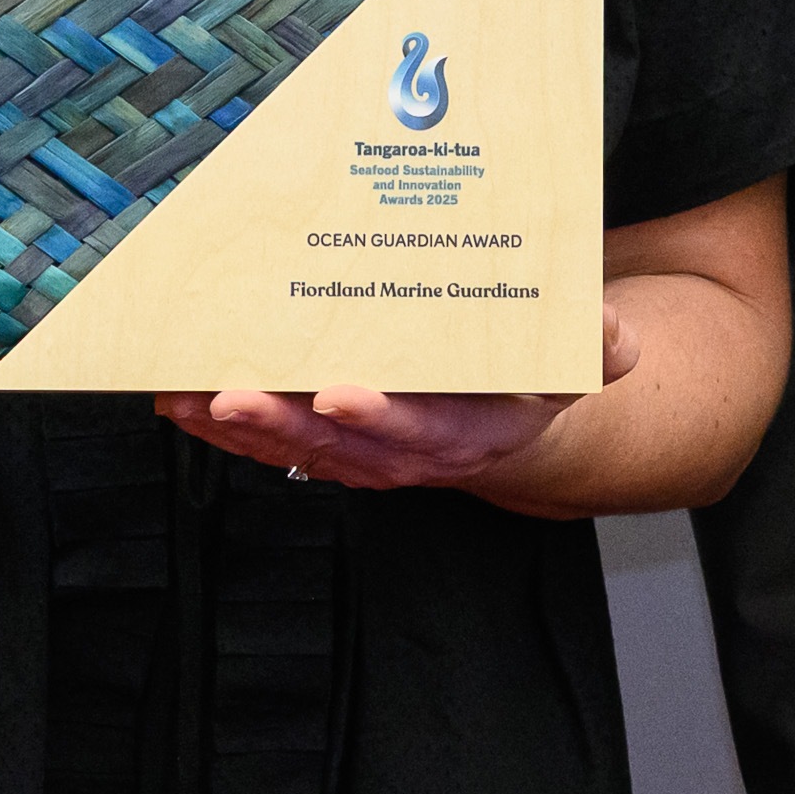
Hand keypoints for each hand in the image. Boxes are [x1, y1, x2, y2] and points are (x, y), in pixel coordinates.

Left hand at [161, 308, 641, 491]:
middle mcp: (414, 452)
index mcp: (476, 431)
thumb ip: (598, 348)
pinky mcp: (332, 443)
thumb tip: (614, 340)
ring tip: (183, 397)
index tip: (341, 394)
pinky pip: (274, 444)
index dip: (383, 418)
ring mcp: (367, 453)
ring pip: (296, 449)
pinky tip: (179, 404)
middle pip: (342, 446)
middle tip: (231, 395)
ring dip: (238, 430)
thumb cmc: (537, 372)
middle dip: (283, 424)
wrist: (515, 411)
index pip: (427, 432)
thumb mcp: (583, 357)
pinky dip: (225, 431)